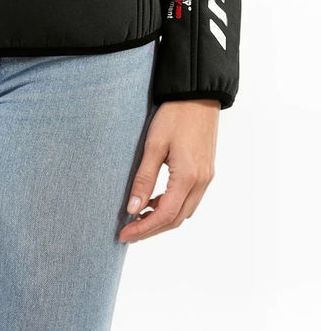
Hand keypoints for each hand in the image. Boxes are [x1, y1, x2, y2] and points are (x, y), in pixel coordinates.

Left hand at [119, 99, 218, 243]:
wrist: (198, 95)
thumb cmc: (175, 115)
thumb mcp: (154, 145)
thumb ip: (144, 178)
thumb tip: (133, 209)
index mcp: (189, 177)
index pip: (165, 216)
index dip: (144, 229)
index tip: (124, 235)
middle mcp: (202, 182)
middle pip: (176, 219)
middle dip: (152, 229)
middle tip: (128, 232)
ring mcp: (206, 177)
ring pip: (184, 211)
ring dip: (162, 218)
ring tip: (137, 217)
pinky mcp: (206, 171)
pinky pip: (189, 199)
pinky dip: (171, 206)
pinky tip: (154, 200)